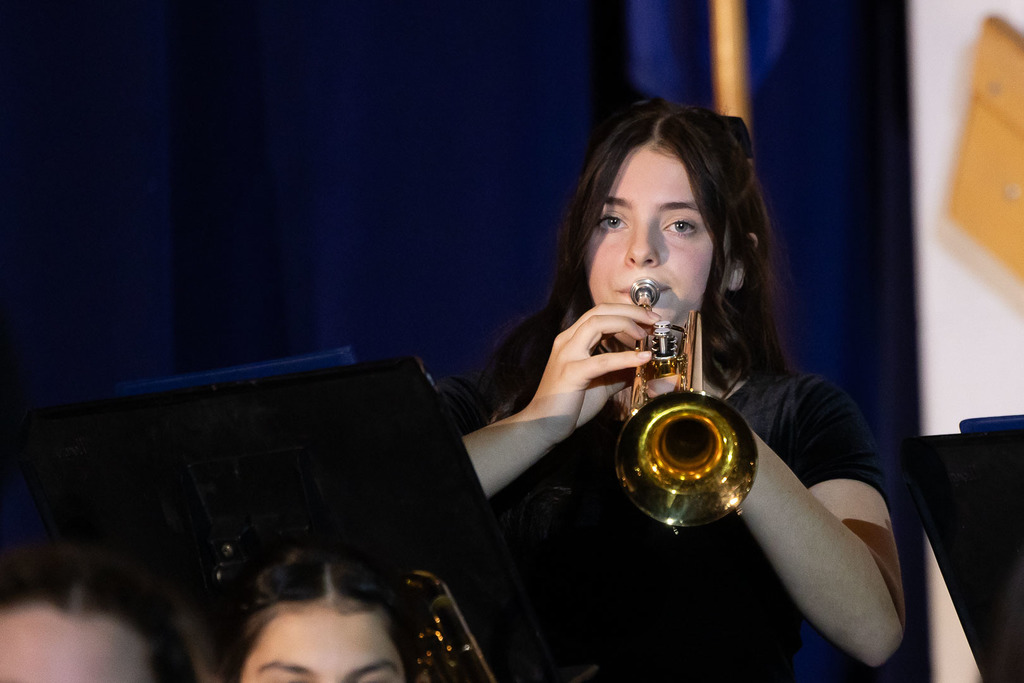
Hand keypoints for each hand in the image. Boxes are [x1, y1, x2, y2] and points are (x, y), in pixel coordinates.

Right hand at [522, 303, 660, 442]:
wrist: (543, 426)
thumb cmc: (569, 405)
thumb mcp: (601, 383)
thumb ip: (618, 371)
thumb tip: (642, 365)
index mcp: (572, 339)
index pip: (600, 313)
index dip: (627, 312)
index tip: (648, 320)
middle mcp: (567, 341)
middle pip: (601, 311)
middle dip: (631, 311)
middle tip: (654, 319)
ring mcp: (567, 355)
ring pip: (597, 323)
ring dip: (626, 323)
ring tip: (646, 334)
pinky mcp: (571, 373)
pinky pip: (602, 360)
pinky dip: (625, 357)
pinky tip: (643, 358)